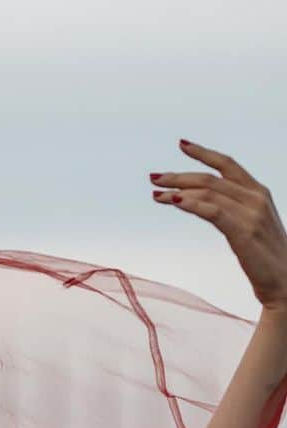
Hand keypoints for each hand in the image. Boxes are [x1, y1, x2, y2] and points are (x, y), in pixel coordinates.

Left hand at [150, 139, 286, 311]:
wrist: (285, 282)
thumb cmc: (265, 259)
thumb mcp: (251, 226)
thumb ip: (235, 210)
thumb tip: (208, 205)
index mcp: (259, 192)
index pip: (228, 165)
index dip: (204, 153)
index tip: (182, 145)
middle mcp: (256, 197)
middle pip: (211, 178)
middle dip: (180, 176)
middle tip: (154, 177)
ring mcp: (251, 213)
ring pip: (208, 193)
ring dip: (178, 191)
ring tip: (156, 194)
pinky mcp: (243, 231)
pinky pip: (213, 211)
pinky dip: (192, 204)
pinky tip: (174, 201)